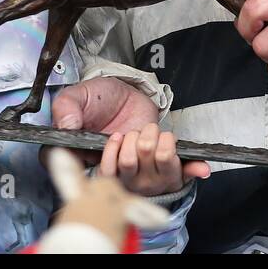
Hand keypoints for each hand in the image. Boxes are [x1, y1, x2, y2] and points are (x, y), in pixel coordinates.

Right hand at [52, 77, 207, 185]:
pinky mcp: (159, 165)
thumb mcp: (78, 96)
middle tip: (130, 129)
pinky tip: (201, 168)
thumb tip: (67, 128)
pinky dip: (190, 171)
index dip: (108, 158)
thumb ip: (67, 109)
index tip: (113, 139)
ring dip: (154, 149)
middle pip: (125, 173)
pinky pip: (177, 175)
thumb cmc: (99, 97)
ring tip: (152, 131)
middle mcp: (114, 172)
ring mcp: (138, 172)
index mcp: (87, 159)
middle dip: (132, 147)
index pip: (93, 177)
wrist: (125, 91)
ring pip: (150, 175)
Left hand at [100, 122, 209, 196]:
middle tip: (150, 131)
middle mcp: (147, 182)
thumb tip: (205, 169)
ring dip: (131, 138)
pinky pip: (108, 165)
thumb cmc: (162, 176)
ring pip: (127, 157)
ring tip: (135, 135)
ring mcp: (128, 182)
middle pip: (145, 149)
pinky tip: (118, 138)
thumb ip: (193, 168)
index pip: (165, 155)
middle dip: (149, 132)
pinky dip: (111, 147)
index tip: (166, 136)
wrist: (143, 199)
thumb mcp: (181, 174)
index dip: (166, 138)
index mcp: (167, 178)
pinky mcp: (111, 179)